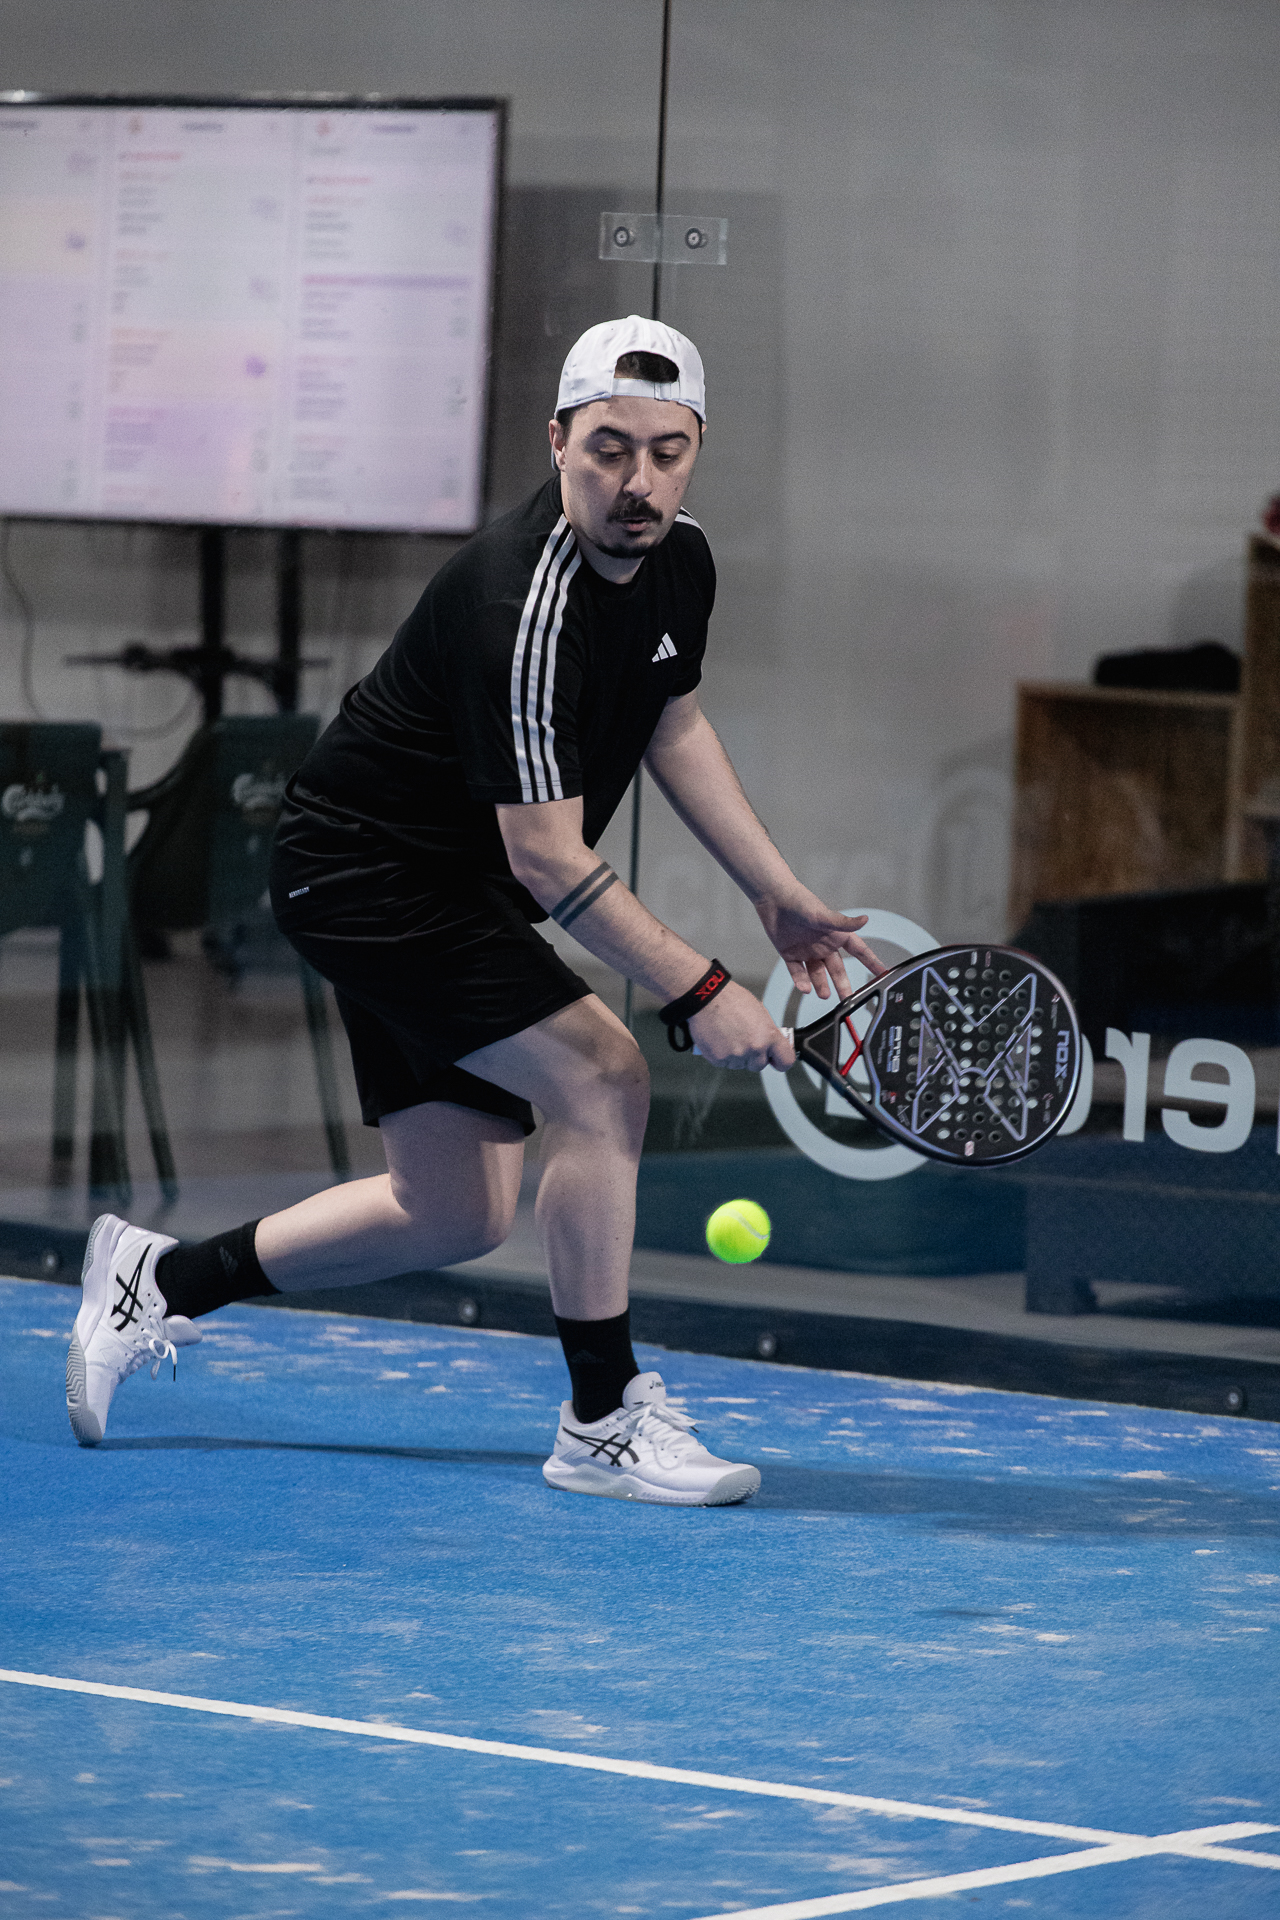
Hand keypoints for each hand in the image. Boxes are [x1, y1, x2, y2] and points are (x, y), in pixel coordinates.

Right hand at [688, 981, 794, 1070]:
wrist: (705, 997)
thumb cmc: (730, 1000)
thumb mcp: (759, 1012)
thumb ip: (767, 1032)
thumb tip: (770, 1044)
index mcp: (768, 1035)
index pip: (785, 1061)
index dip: (779, 1060)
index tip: (775, 1059)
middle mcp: (754, 1048)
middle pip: (759, 1065)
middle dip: (753, 1056)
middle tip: (743, 1039)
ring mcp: (736, 1055)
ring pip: (741, 1065)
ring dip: (737, 1055)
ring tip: (728, 1035)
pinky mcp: (719, 1059)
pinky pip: (725, 1063)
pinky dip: (722, 1055)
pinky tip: (719, 1039)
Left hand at [757, 891, 888, 998]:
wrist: (774, 899)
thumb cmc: (801, 902)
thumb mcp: (823, 915)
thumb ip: (843, 922)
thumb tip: (865, 920)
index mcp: (836, 935)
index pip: (859, 951)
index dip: (871, 962)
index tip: (883, 973)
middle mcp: (824, 945)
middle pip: (837, 969)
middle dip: (843, 984)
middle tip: (848, 999)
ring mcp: (807, 951)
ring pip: (817, 973)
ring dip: (821, 985)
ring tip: (824, 996)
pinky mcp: (790, 954)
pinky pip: (798, 972)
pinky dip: (801, 981)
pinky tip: (805, 989)